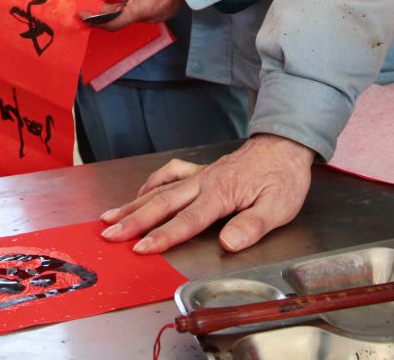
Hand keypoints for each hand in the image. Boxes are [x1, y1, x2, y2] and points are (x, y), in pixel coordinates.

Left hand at [96, 0, 183, 28]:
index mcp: (139, 10)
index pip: (111, 23)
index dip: (94, 20)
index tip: (83, 14)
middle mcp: (148, 17)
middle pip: (122, 17)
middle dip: (108, 8)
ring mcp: (158, 14)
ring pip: (134, 12)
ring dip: (123, 3)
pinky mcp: (165, 9)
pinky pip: (145, 8)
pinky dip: (136, 1)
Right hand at [99, 135, 313, 253]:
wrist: (284, 146)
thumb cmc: (282, 178)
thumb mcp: (278, 207)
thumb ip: (251, 225)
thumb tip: (228, 242)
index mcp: (221, 194)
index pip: (187, 220)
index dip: (163, 236)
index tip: (142, 248)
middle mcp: (204, 182)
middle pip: (162, 203)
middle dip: (134, 221)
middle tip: (109, 235)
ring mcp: (199, 175)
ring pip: (159, 190)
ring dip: (133, 204)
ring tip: (109, 218)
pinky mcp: (200, 171)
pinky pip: (169, 174)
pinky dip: (151, 183)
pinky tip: (140, 193)